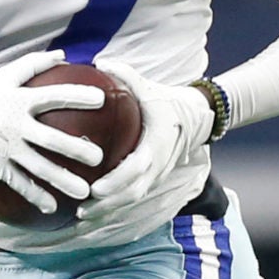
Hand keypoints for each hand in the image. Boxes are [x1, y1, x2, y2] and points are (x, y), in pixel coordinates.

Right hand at [0, 49, 104, 214]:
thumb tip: (63, 54)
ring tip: (84, 192)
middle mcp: (15, 124)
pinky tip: (52, 208)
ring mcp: (5, 146)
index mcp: (20, 99)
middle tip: (99, 158)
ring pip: (38, 167)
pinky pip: (18, 182)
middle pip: (51, 139)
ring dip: (62, 180)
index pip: (53, 96)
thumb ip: (33, 64)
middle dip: (75, 149)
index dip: (77, 96)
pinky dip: (35, 195)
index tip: (101, 99)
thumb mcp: (4, 75)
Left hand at [79, 58, 210, 229]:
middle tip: (81, 211)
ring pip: (132, 200)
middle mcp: (158, 165)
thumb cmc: (167, 100)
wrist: (197, 117)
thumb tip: (99, 62)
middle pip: (132, 193)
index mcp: (156, 144)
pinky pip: (133, 196)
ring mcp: (157, 175)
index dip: (117, 182)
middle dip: (107, 205)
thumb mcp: (149, 87)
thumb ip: (126, 75)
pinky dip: (114, 207)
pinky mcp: (153, 179)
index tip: (95, 189)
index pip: (137, 168)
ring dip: (108, 211)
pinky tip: (92, 212)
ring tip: (81, 217)